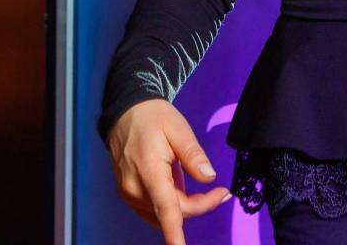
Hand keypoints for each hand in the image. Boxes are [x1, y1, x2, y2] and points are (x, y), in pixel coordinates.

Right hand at [107, 99, 231, 244]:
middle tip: (221, 191)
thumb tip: (209, 178)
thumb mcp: (178, 129)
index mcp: (148, 171)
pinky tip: (182, 189)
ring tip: (207, 191)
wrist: (125, 113)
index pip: (166, 209)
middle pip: (172, 213)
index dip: (176, 234)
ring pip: (163, 214)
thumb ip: (194, 156)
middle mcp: (135, 188)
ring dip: (186, 208)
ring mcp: (129, 193)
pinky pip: (154, 209)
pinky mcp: (129, 193)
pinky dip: (172, 206)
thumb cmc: (152, 118)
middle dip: (200, 206)